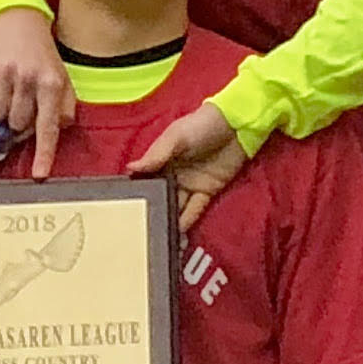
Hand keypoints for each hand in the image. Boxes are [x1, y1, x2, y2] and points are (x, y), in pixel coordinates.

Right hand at [0, 7, 72, 178]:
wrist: (18, 19)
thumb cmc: (42, 53)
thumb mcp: (62, 76)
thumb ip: (66, 105)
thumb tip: (61, 128)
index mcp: (52, 83)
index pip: (48, 126)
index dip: (44, 153)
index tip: (39, 175)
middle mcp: (29, 78)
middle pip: (18, 125)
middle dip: (17, 128)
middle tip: (17, 118)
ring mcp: (5, 72)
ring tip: (5, 105)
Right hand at [129, 100, 252, 230]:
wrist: (237, 125)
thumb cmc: (202, 125)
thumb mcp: (175, 137)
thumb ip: (156, 155)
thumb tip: (130, 169)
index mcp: (161, 160)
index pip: (146, 180)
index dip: (137, 195)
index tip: (125, 212)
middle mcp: (173, 174)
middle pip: (160, 196)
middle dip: (152, 212)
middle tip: (141, 233)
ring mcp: (190, 184)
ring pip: (176, 206)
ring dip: (168, 220)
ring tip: (158, 238)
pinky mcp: (208, 191)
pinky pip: (195, 209)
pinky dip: (187, 221)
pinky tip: (178, 235)